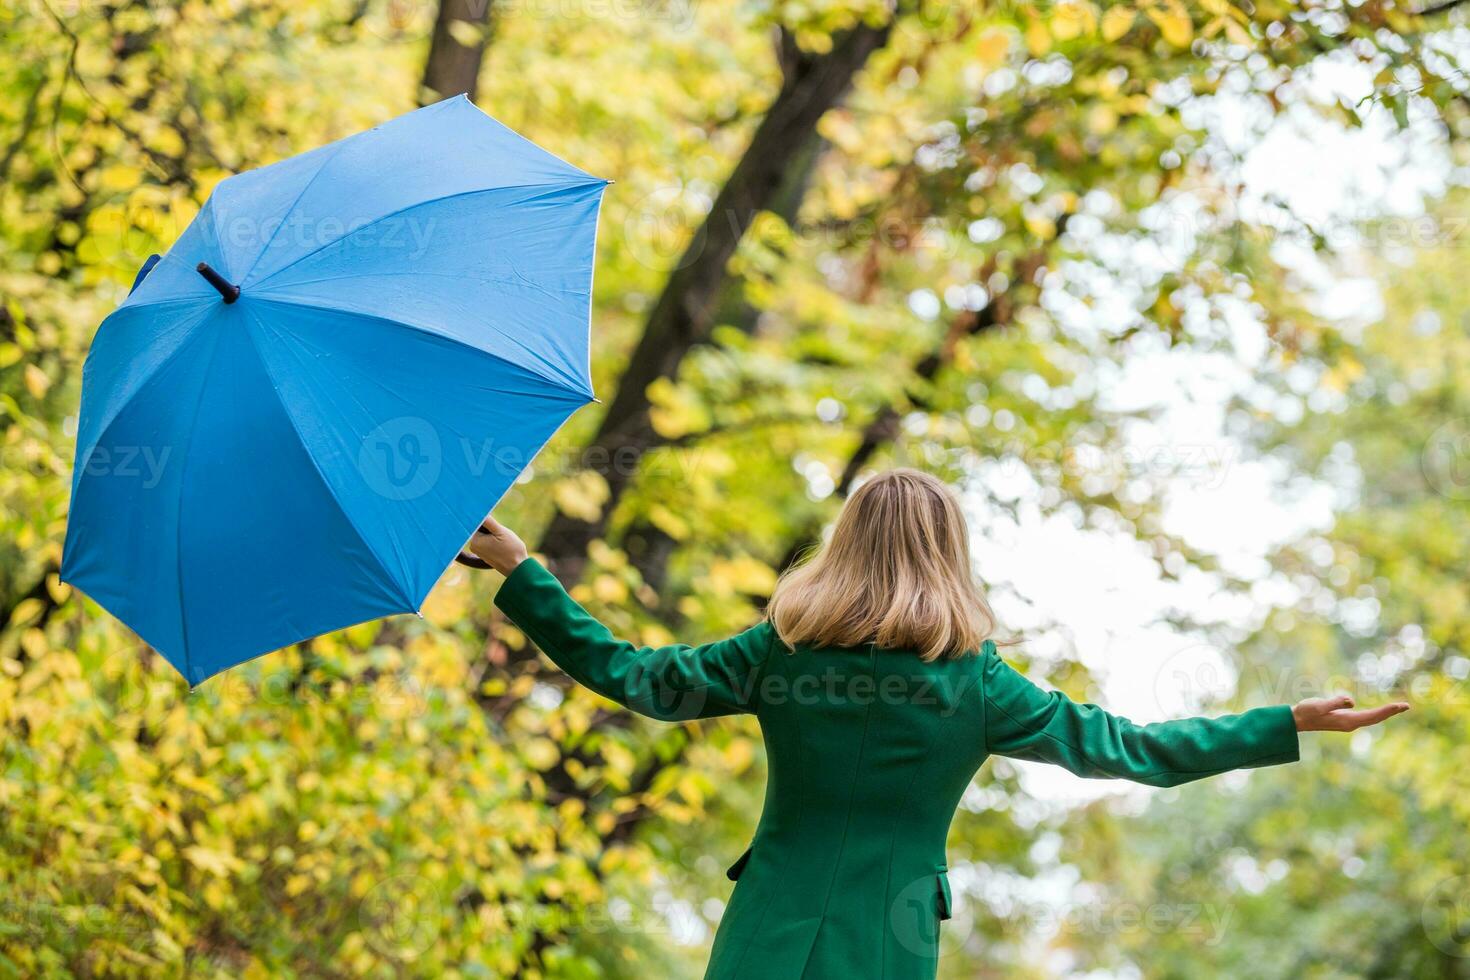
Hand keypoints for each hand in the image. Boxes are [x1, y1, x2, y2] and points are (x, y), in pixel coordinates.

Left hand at [469, 515, 528, 575]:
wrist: (518, 567)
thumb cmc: (511, 550)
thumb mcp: (501, 532)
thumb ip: (489, 521)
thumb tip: (479, 512)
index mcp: (475, 541)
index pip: (476, 522)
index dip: (486, 519)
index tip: (493, 521)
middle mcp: (474, 546)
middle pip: (480, 528)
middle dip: (491, 527)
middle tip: (501, 533)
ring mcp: (479, 551)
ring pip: (485, 534)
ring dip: (494, 533)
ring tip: (503, 540)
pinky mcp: (485, 553)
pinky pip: (487, 541)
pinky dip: (494, 539)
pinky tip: (502, 544)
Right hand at [1292, 694, 1409, 732]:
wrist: (1296, 721)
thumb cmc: (1306, 712)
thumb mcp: (1319, 705)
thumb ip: (1335, 703)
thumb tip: (1352, 701)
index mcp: (1347, 721)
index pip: (1373, 715)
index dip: (1388, 710)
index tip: (1402, 706)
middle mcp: (1350, 724)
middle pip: (1375, 718)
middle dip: (1390, 712)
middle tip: (1406, 706)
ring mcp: (1347, 722)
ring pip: (1371, 718)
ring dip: (1384, 713)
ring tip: (1397, 708)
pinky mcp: (1343, 719)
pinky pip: (1364, 716)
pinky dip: (1375, 713)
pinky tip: (1378, 712)